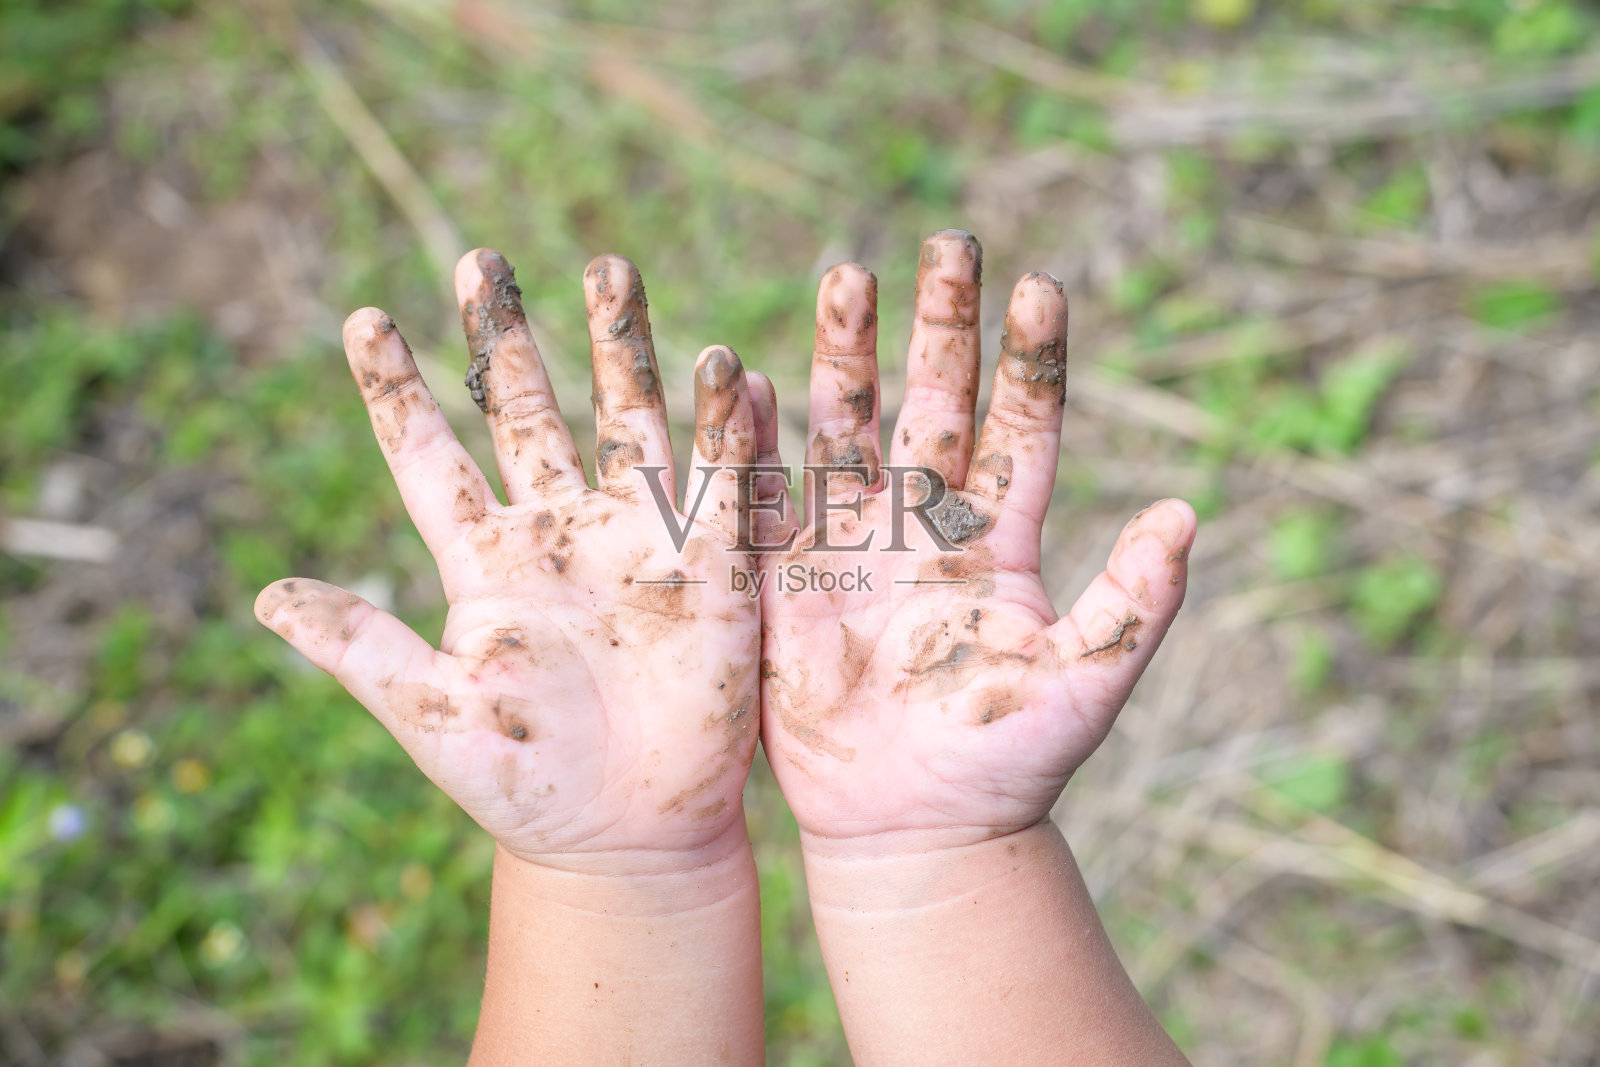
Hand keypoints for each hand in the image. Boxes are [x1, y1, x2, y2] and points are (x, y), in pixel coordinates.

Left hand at [255, 250, 765, 874]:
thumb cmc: (526, 784)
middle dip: (507, 339)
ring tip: (609, 269)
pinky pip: (723, 485)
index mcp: (485, 562)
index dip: (399, 392)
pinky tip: (730, 369)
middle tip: (483, 261)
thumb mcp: (432, 716)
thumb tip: (264, 599)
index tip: (364, 320)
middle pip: (528, 414)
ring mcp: (635, 542)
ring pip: (627, 422)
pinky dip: (729, 429)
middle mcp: (557, 533)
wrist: (629, 836)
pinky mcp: (710, 570)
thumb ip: (361, 649)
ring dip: (622, 349)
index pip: (431, 459)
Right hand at [758, 230, 1197, 850]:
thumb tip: (1187, 513)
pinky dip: (758, 443)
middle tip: (950, 244)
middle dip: (942, 326)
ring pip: (852, 430)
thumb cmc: (1008, 763)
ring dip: (849, 358)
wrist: (915, 828)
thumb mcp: (1084, 683)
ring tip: (849, 277)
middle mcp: (928, 527)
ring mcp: (854, 547)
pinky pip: (770, 500)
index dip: (1029, 362)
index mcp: (1002, 541)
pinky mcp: (789, 583)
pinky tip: (750, 380)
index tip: (1040, 288)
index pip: (1021, 429)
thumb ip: (1133, 603)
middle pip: (936, 404)